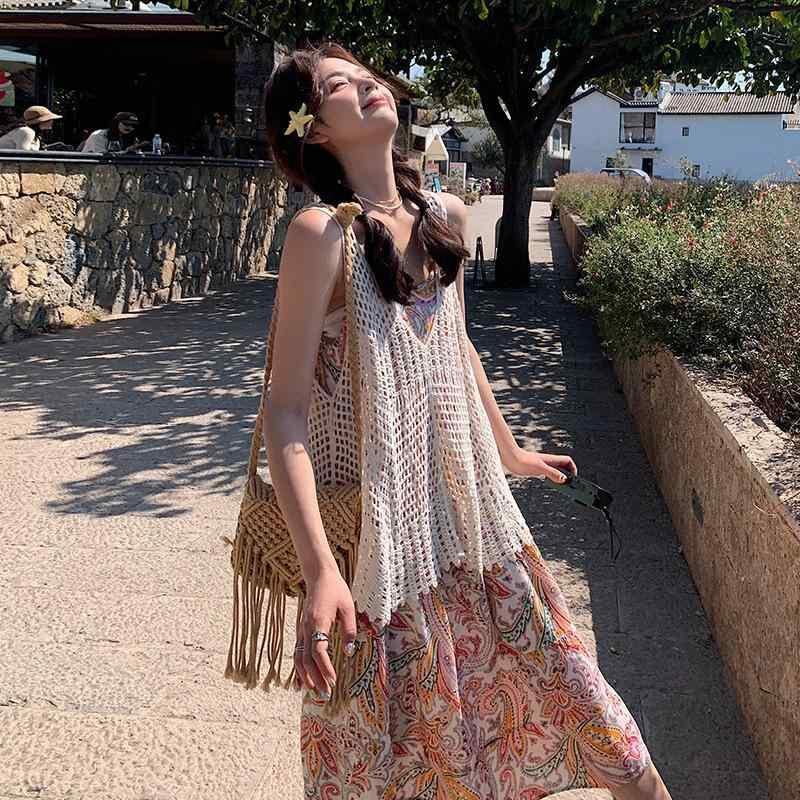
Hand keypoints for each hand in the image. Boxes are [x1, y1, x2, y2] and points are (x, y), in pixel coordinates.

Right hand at [294, 565, 356, 698]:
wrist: (319, 576)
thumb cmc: (336, 589)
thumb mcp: (348, 607)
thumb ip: (350, 630)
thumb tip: (350, 653)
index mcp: (318, 622)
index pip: (318, 651)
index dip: (325, 667)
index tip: (333, 680)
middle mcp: (306, 627)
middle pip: (306, 659)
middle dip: (315, 678)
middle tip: (325, 694)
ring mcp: (301, 629)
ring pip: (298, 657)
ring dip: (305, 676)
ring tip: (313, 691)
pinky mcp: (301, 629)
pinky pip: (297, 652)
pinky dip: (299, 668)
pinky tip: (302, 680)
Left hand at [505, 447, 576, 484]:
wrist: (509, 458)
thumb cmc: (523, 461)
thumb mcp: (540, 468)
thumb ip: (552, 473)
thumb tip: (564, 479)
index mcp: (551, 460)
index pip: (568, 461)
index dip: (573, 468)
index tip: (573, 478)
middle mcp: (548, 462)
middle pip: (563, 467)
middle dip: (568, 475)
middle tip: (570, 485)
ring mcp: (542, 466)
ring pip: (555, 471)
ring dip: (560, 478)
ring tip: (562, 487)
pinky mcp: (535, 470)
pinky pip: (547, 474)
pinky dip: (551, 479)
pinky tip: (550, 484)